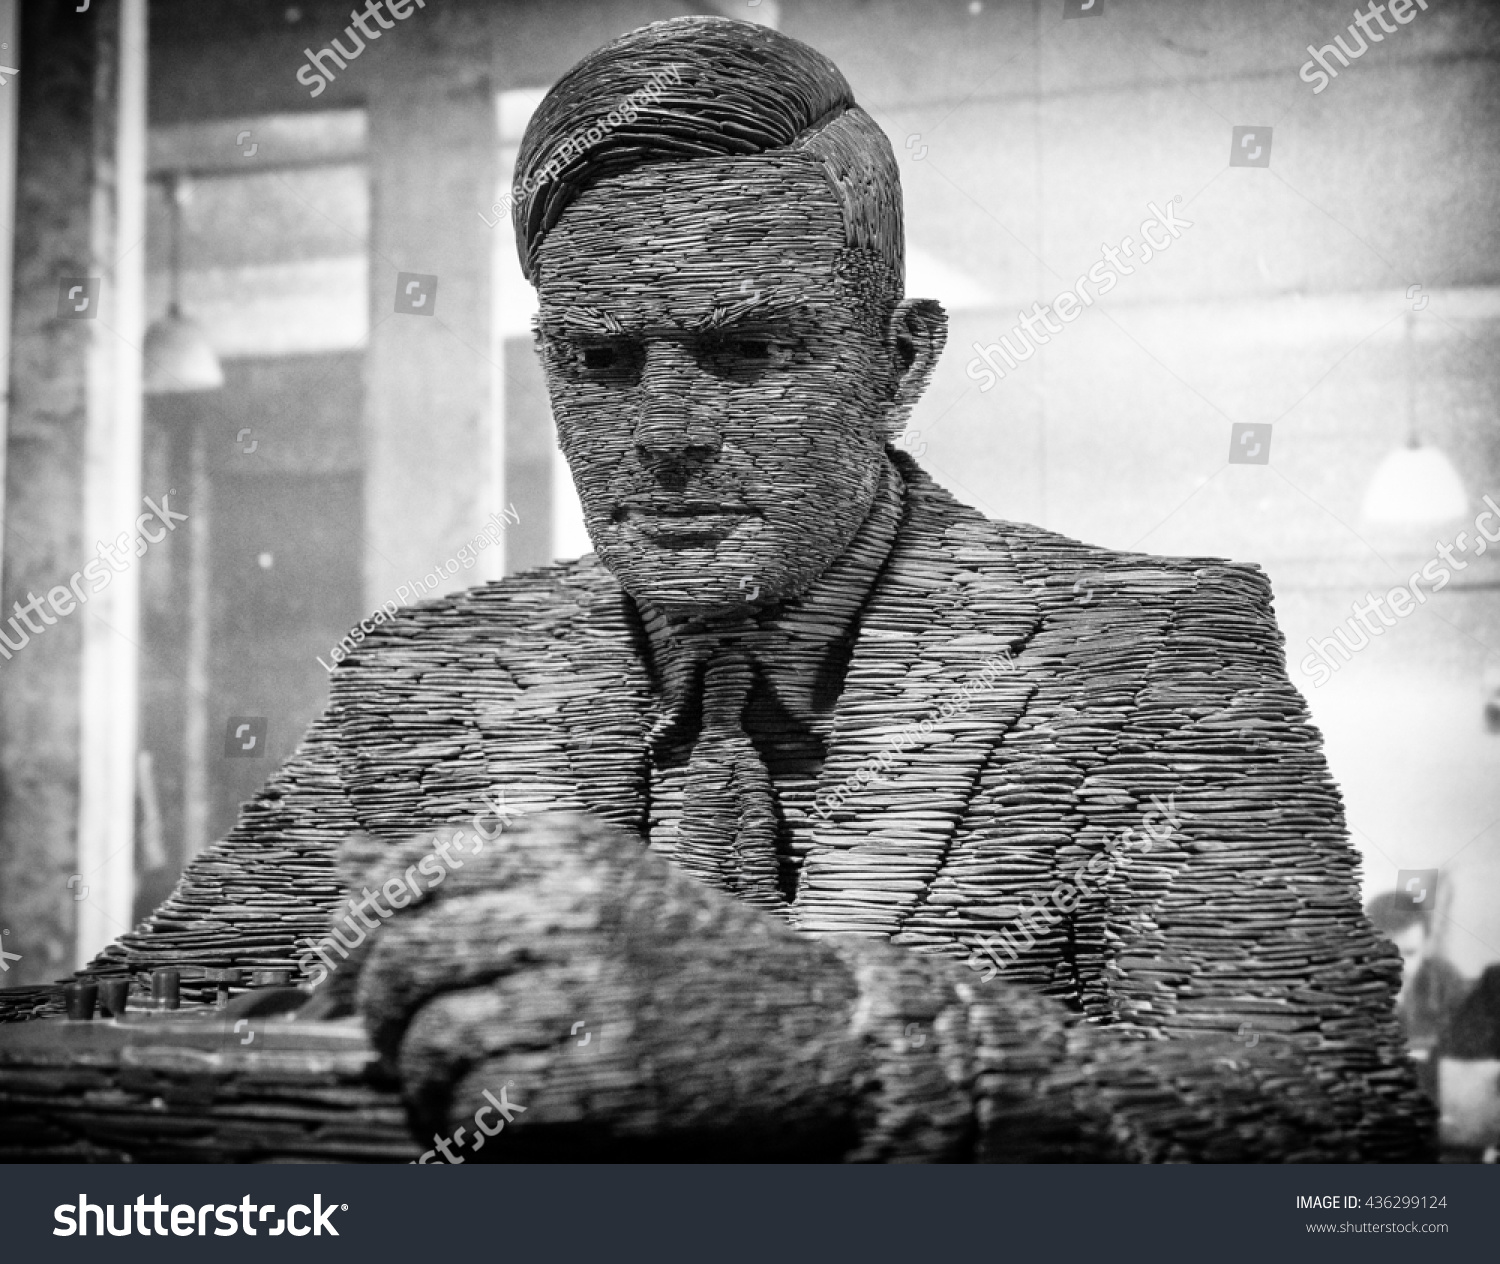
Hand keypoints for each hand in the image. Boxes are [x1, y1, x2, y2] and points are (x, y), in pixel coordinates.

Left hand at [340, 812, 907, 1159]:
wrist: (820, 1030)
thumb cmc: (696, 958)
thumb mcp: (607, 883)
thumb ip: (499, 875)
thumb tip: (352, 868)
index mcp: (571, 844)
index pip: (413, 868)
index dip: (357, 927)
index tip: (341, 972)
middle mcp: (577, 904)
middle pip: (406, 957)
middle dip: (377, 1014)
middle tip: (396, 1044)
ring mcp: (594, 992)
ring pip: (434, 1039)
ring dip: (422, 1082)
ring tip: (450, 1091)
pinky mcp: (609, 1080)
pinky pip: (481, 1107)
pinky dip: (463, 1129)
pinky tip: (490, 1125)